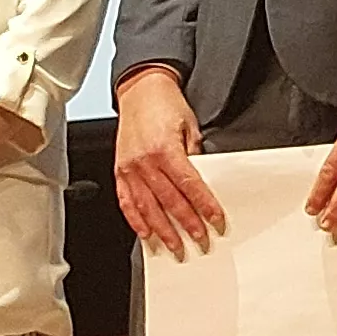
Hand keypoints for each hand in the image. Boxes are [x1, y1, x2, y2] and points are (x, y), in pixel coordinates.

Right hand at [114, 68, 228, 256]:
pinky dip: (136, 220)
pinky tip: (146, 233)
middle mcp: (145, 162)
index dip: (204, 205)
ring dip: (162, 230)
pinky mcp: (120, 171)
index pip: (190, 185)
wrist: (140, 89)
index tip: (216, 220)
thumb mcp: (190, 126)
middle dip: (187, 224)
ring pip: (147, 207)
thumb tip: (203, 180)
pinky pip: (127, 201)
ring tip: (175, 246)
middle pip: (169, 201)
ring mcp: (130, 168)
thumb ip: (195, 155)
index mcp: (165, 150)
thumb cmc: (166, 105)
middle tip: (200, 241)